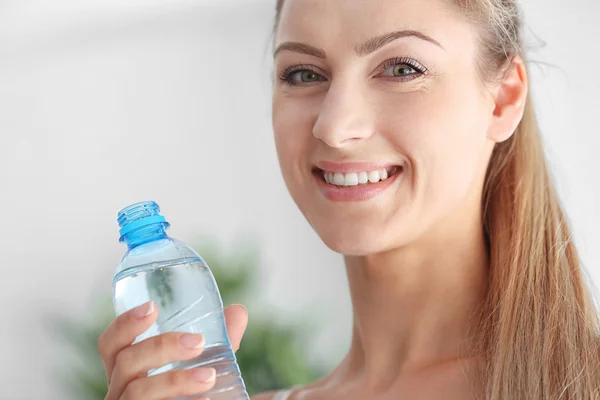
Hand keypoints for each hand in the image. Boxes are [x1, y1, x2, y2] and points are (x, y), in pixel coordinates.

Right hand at [98, 302, 248, 399]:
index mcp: (127, 371)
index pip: (110, 344)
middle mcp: (119, 392)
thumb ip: (220, 341)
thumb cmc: (193, 393)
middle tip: (198, 342)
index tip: (152, 307)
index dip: (124, 324)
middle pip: (124, 363)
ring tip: (210, 376)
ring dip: (174, 380)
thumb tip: (238, 311)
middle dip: (161, 347)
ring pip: (136, 393)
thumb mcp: (204, 365)